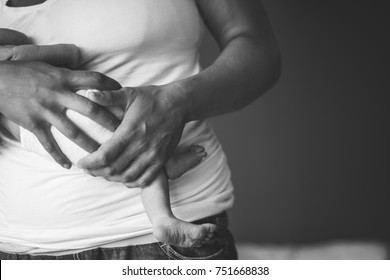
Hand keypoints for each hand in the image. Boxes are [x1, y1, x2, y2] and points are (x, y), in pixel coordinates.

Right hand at [0, 61, 120, 167]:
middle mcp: (58, 94)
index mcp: (64, 78)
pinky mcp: (33, 123)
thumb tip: (90, 79)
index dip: (111, 86)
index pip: (94, 80)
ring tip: (101, 156)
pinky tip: (68, 165)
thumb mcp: (49, 67)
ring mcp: (46, 110)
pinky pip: (49, 143)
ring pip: (73, 131)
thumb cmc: (24, 72)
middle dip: (109, 121)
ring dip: (89, 145)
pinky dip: (58, 156)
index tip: (125, 93)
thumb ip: (69, 74)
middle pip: (90, 109)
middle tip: (123, 132)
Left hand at [77, 85, 186, 186]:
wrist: (178, 104)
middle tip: (89, 169)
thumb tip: (88, 93)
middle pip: (114, 169)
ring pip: (128, 177)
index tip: (81, 163)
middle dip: (97, 172)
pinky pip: (146, 179)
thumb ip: (108, 96)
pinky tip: (125, 177)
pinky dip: (133, 182)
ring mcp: (153, 155)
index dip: (90, 163)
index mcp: (130, 131)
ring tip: (104, 173)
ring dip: (113, 178)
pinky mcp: (162, 159)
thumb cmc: (152, 98)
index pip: (105, 155)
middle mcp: (141, 146)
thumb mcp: (129, 93)